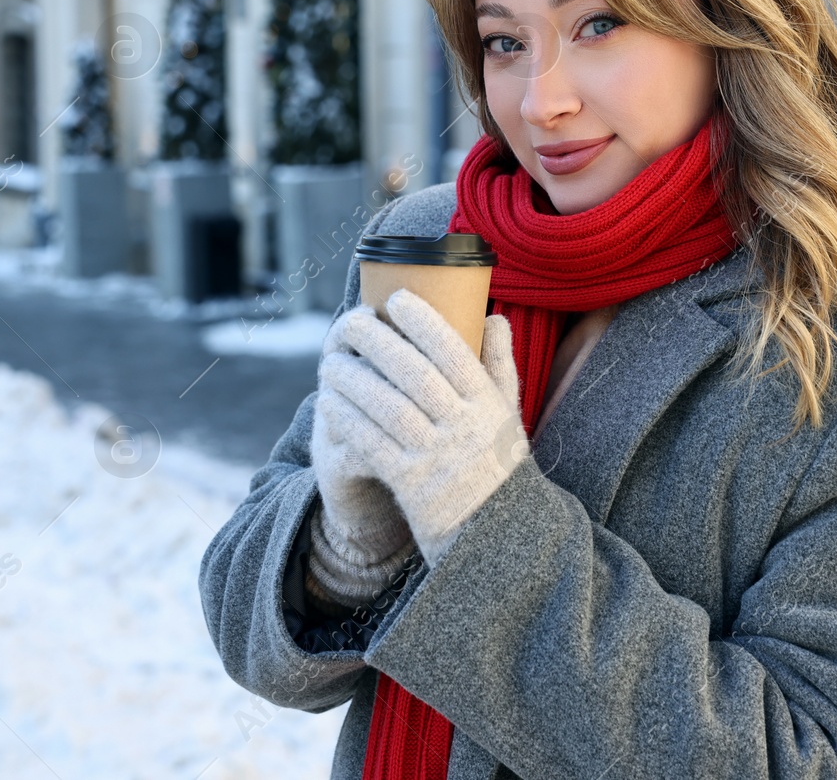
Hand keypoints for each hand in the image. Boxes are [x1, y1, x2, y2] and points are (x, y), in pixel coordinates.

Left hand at [318, 289, 527, 564]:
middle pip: (415, 374)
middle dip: (378, 342)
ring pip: (388, 407)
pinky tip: (329, 401)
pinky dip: (349, 419)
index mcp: (488, 406)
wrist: (496, 538)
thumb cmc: (496, 468)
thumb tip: (494, 318)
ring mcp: (438, 457)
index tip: (396, 298)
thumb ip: (499, 367)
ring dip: (354, 379)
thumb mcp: (507, 418)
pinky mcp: (412, 485)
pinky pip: (372, 444)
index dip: (424, 322)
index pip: (455, 354)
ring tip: (329, 361)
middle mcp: (465, 428)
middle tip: (349, 320)